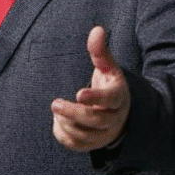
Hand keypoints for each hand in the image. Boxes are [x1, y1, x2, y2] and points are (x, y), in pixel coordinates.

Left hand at [51, 26, 130, 151]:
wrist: (120, 112)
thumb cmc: (109, 84)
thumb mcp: (108, 66)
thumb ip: (100, 50)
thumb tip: (97, 29)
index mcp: (118, 96)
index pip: (109, 98)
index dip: (95, 97)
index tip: (78, 93)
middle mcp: (114, 118)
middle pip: (95, 120)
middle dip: (73, 112)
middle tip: (54, 103)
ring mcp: (105, 133)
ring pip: (85, 135)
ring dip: (67, 123)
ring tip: (57, 110)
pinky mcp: (95, 144)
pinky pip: (78, 145)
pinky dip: (64, 136)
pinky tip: (58, 122)